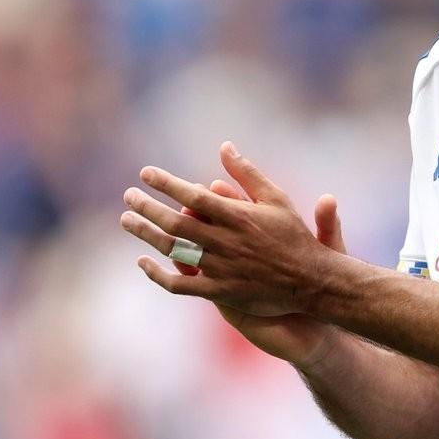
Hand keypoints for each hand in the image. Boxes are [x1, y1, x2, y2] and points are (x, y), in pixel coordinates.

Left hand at [121, 142, 343, 323]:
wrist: (311, 282)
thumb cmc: (294, 236)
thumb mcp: (276, 198)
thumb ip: (246, 173)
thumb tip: (224, 146)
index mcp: (237, 216)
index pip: (192, 195)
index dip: (166, 183)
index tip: (145, 173)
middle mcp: (225, 242)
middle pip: (176, 222)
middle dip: (147, 207)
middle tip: (128, 195)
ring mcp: (220, 268)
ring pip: (173, 251)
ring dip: (146, 234)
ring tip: (127, 220)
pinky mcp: (219, 292)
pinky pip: (180, 285)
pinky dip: (157, 274)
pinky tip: (142, 262)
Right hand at [196, 178, 346, 365]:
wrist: (314, 319)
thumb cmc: (319, 283)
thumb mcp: (327, 251)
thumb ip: (327, 225)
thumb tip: (329, 197)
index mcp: (260, 235)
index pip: (237, 210)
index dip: (224, 197)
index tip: (216, 186)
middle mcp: (240, 251)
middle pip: (211, 226)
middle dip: (197, 214)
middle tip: (189, 202)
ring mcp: (228, 272)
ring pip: (197, 252)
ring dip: (184, 240)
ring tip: (180, 229)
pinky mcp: (223, 296)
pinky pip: (195, 283)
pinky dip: (183, 272)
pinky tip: (178, 265)